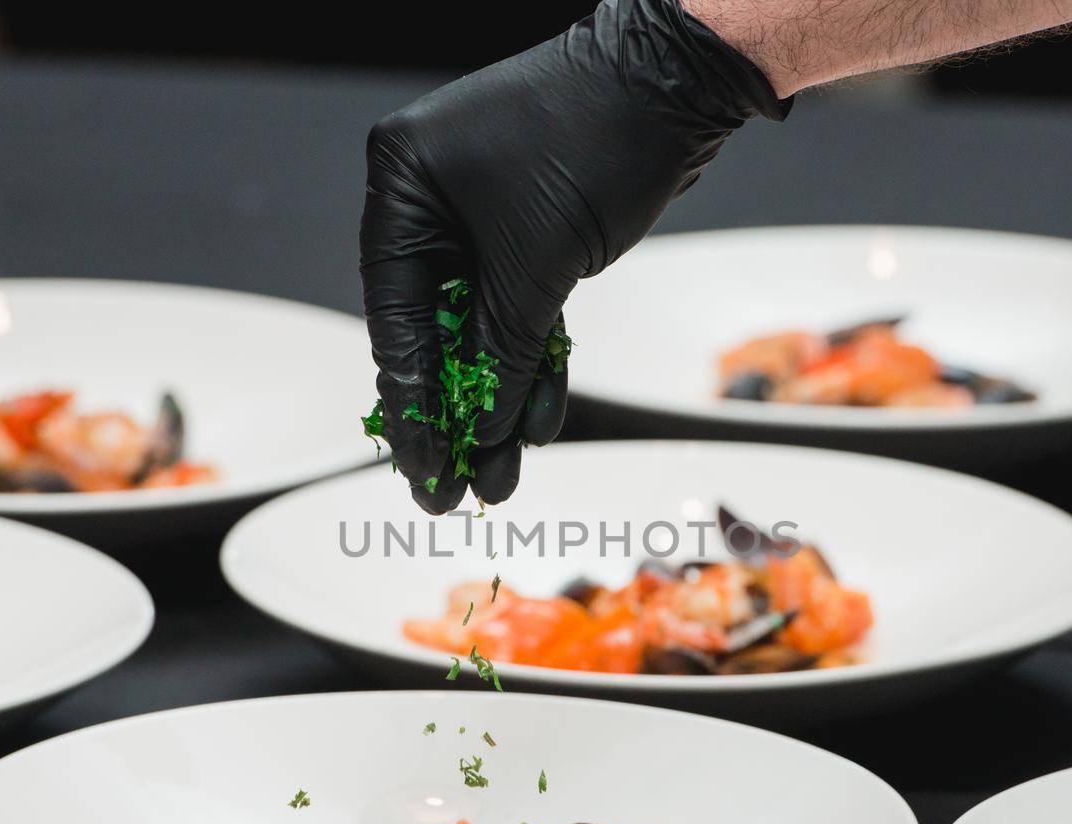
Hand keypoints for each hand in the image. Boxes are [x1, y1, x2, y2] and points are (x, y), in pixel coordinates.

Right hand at [360, 0, 787, 513]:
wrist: (680, 85)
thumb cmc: (598, 144)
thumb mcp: (537, 266)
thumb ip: (503, 355)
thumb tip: (483, 433)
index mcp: (403, 188)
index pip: (392, 319)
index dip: (410, 405)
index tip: (422, 468)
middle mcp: (429, 201)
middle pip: (430, 332)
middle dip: (452, 416)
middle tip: (450, 491)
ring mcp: (478, 216)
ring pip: (478, 330)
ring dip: (495, 403)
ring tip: (499, 478)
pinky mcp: (527, 232)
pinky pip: (517, 312)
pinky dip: (529, 363)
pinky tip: (534, 424)